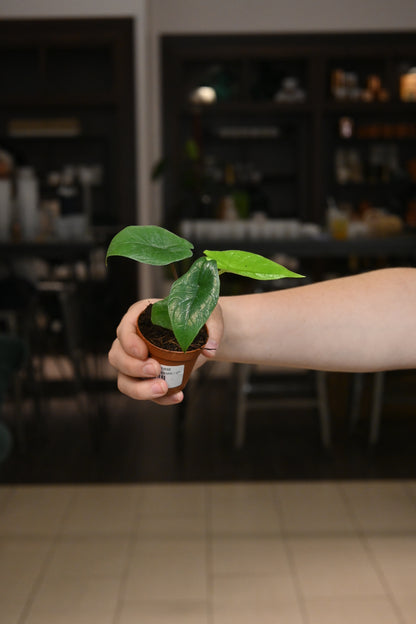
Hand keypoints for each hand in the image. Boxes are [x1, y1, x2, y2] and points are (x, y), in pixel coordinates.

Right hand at [108, 299, 223, 404]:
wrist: (203, 336)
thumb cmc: (200, 319)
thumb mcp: (210, 315)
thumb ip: (212, 328)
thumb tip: (210, 349)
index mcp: (141, 316)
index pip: (124, 328)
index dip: (129, 342)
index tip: (144, 352)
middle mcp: (132, 339)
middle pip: (117, 356)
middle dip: (133, 367)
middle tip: (156, 370)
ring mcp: (135, 362)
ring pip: (124, 380)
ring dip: (140, 389)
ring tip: (162, 389)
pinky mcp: (145, 379)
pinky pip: (143, 392)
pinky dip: (158, 399)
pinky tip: (177, 397)